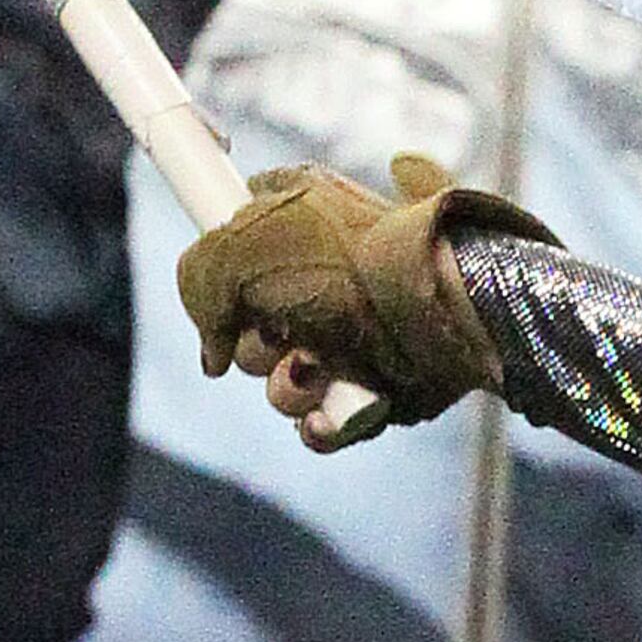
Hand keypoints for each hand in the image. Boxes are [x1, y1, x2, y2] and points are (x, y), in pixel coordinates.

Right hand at [172, 151, 518, 441]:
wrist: (442, 307)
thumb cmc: (350, 263)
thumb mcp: (249, 243)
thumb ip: (199, 280)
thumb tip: (213, 354)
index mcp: (298, 217)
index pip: (231, 247)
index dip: (223, 280)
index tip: (233, 291)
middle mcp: (321, 281)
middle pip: (246, 330)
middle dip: (256, 342)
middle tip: (283, 330)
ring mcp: (349, 337)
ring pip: (279, 385)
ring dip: (288, 387)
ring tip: (317, 369)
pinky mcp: (374, 387)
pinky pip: (321, 424)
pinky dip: (322, 424)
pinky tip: (334, 410)